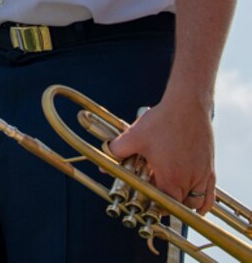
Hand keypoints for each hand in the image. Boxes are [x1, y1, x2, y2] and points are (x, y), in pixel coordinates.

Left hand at [108, 96, 215, 213]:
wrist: (187, 106)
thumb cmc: (161, 122)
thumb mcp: (133, 136)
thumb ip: (117, 151)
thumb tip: (104, 161)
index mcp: (171, 177)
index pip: (165, 206)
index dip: (154, 207)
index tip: (146, 204)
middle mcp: (190, 180)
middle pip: (180, 205)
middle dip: (168, 206)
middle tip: (156, 200)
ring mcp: (203, 175)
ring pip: (197, 203)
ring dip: (185, 205)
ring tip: (172, 200)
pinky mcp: (210, 167)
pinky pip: (210, 194)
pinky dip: (203, 202)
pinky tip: (195, 202)